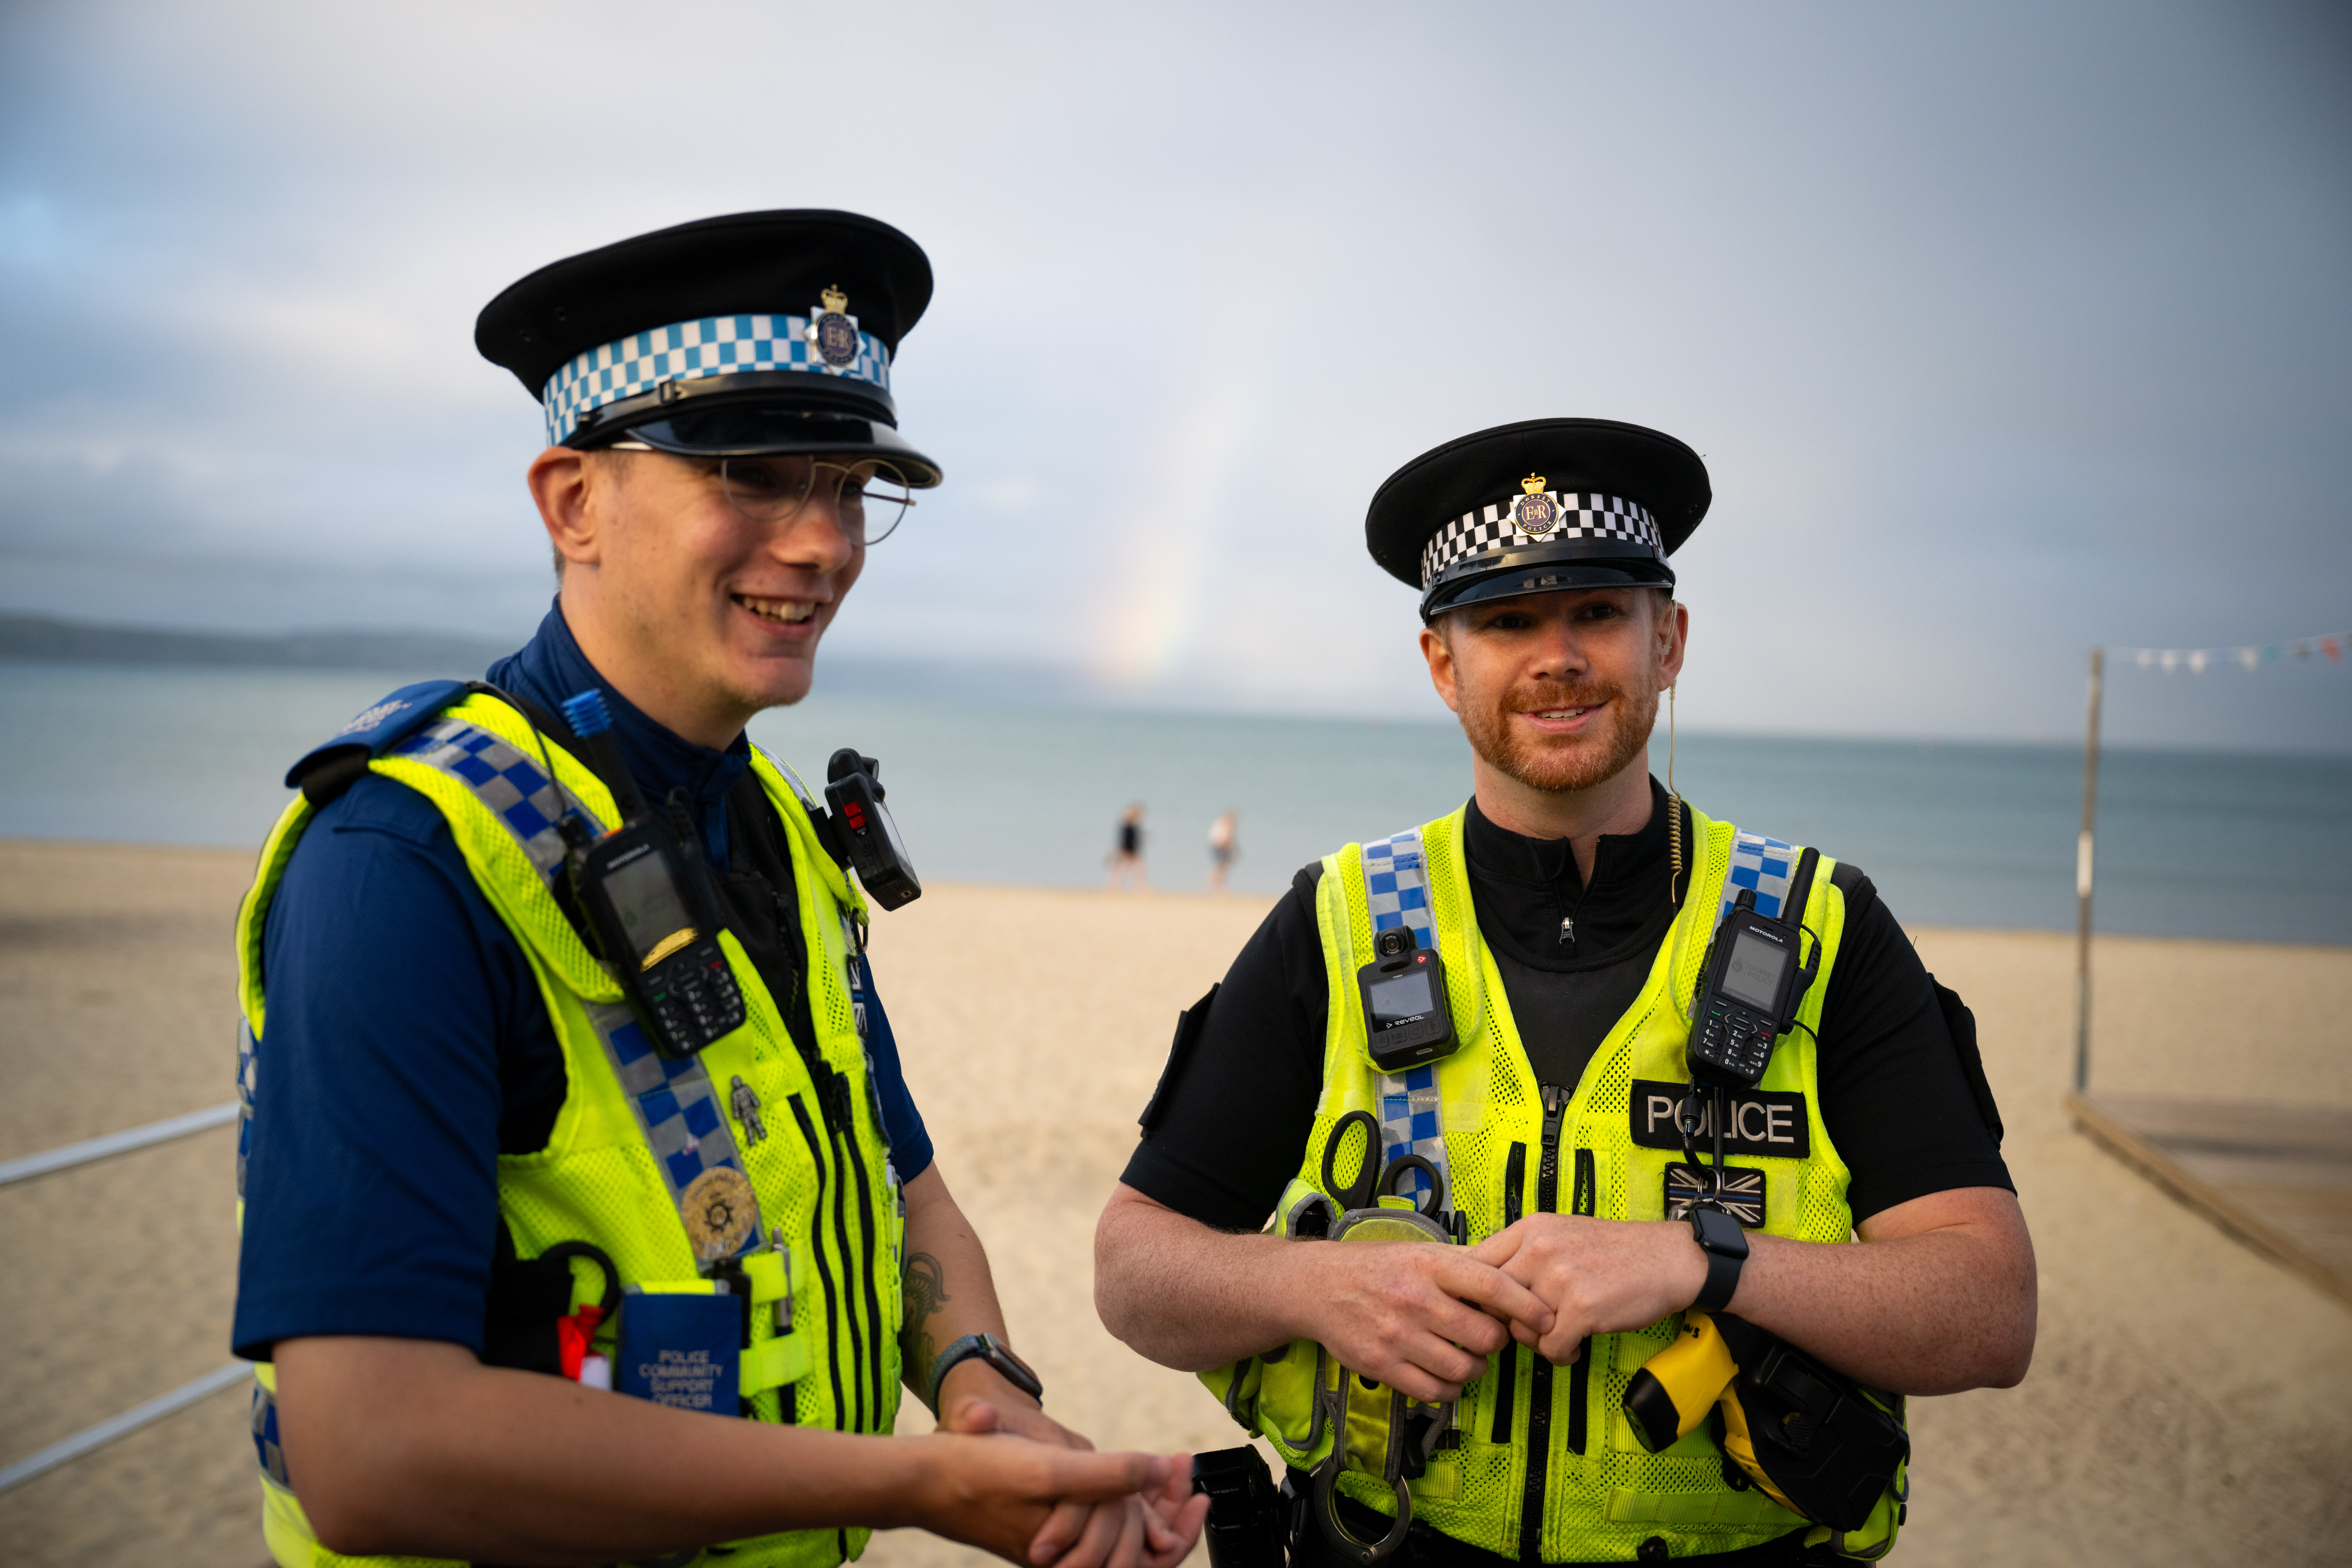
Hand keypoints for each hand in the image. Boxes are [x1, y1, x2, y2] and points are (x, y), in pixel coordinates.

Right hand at [938, 1362, 1206, 1567]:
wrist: (929, 1480)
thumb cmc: (983, 1474)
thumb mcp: (1051, 1469)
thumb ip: (1107, 1474)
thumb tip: (1155, 1470)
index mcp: (1074, 1558)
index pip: (1145, 1557)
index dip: (1178, 1524)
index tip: (1195, 1486)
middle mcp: (1070, 1560)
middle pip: (1140, 1551)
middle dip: (1171, 1510)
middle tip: (1187, 1469)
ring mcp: (1062, 1547)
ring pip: (1124, 1538)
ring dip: (1153, 1505)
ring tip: (1172, 1471)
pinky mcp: (1052, 1533)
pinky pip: (1103, 1528)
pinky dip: (1127, 1504)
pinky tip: (1138, 1477)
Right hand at [1289, 1240, 1554, 1402]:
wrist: (1318, 1287)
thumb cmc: (1379, 1268)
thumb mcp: (1422, 1252)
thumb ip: (1466, 1264)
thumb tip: (1517, 1274)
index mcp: (1430, 1265)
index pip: (1492, 1286)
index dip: (1527, 1306)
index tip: (1546, 1318)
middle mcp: (1416, 1300)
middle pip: (1485, 1336)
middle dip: (1497, 1341)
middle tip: (1490, 1336)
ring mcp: (1398, 1336)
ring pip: (1464, 1368)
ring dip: (1476, 1367)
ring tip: (1467, 1355)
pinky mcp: (1383, 1366)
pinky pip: (1435, 1391)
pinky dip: (1450, 1388)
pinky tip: (1445, 1373)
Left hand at [1470, 1215, 1706, 1362]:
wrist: (1667, 1258)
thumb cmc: (1614, 1251)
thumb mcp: (1559, 1234)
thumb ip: (1522, 1253)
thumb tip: (1481, 1281)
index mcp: (1531, 1229)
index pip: (1474, 1263)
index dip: (1475, 1294)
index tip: (1485, 1310)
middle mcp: (1539, 1250)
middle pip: (1493, 1302)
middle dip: (1510, 1323)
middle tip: (1533, 1328)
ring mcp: (1560, 1279)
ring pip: (1520, 1329)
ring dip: (1538, 1341)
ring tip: (1559, 1335)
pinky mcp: (1582, 1308)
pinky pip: (1550, 1348)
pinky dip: (1562, 1355)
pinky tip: (1575, 1347)